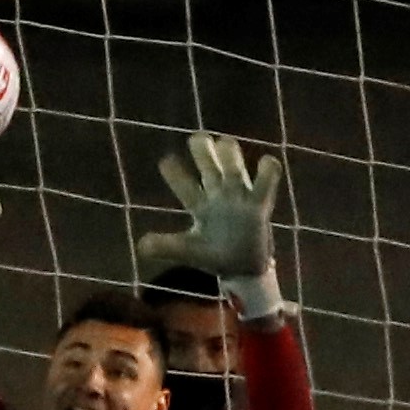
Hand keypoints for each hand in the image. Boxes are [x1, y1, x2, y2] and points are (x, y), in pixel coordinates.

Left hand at [136, 133, 283, 316]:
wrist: (243, 269)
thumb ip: (165, 246)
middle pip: (207, 161)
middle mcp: (217, 194)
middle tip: (198, 140)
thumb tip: (141, 245)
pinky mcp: (260, 203)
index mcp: (197, 204)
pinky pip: (267, 179)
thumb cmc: (213, 257)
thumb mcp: (188, 251)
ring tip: (224, 145)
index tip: (167, 162)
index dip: (173, 170)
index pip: (182, 182)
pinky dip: (268, 168)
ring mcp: (238, 195)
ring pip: (233, 162)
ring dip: (228, 151)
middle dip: (202, 147)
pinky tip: (265, 164)